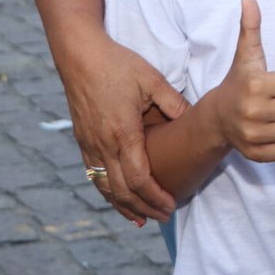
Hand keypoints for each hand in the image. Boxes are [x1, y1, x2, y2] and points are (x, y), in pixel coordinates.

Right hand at [63, 29, 190, 224]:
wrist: (79, 55)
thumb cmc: (117, 64)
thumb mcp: (152, 79)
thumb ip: (174, 103)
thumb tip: (194, 119)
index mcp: (122, 133)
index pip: (139, 179)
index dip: (155, 198)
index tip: (171, 206)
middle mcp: (103, 145)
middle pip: (122, 191)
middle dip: (144, 209)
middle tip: (163, 217)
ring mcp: (89, 145)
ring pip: (105, 188)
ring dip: (124, 207)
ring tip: (142, 219)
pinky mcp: (82, 141)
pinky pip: (94, 176)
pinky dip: (108, 193)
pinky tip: (117, 199)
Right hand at [209, 0, 274, 161]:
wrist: (217, 116)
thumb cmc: (240, 81)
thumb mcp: (247, 54)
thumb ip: (251, 27)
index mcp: (255, 84)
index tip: (274, 85)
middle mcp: (253, 110)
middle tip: (274, 102)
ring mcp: (253, 135)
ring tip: (272, 117)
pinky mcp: (255, 154)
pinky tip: (269, 133)